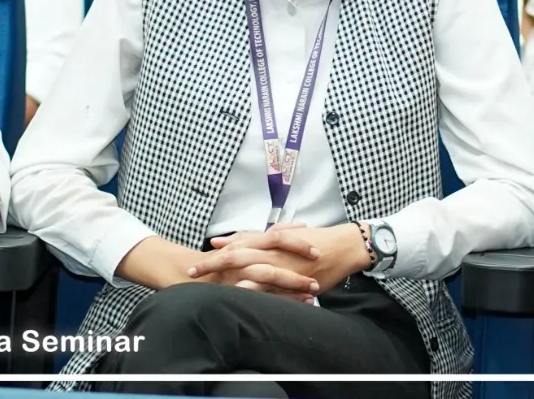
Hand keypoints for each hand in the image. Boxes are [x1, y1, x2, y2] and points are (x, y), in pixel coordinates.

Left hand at [198, 223, 370, 296]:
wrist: (342, 247)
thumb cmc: (313, 240)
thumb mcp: (283, 235)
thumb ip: (255, 239)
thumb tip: (224, 242)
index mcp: (270, 239)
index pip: (236, 245)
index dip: (216, 253)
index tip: (196, 262)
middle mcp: (272, 250)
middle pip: (236, 257)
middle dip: (212, 266)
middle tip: (191, 274)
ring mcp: (282, 265)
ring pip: (250, 272)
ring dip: (228, 281)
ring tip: (208, 291)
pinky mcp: (292, 280)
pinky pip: (271, 287)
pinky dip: (255, 292)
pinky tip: (241, 298)